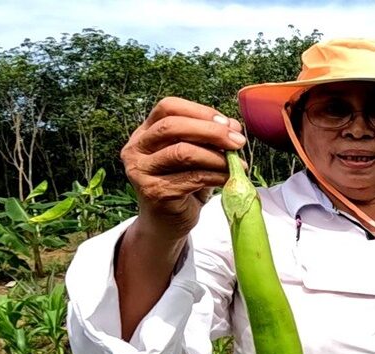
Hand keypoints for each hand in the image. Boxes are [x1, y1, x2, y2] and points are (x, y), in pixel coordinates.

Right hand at [121, 96, 247, 242]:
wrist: (167, 224)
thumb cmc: (182, 186)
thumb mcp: (192, 157)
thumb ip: (205, 139)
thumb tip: (234, 127)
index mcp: (143, 133)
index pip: (168, 107)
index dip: (199, 111)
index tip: (227, 123)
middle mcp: (136, 149)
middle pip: (172, 127)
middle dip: (211, 131)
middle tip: (238, 141)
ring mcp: (141, 172)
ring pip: (182, 152)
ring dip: (216, 156)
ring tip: (238, 164)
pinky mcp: (154, 192)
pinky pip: (192, 177)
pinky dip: (217, 175)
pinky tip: (230, 178)